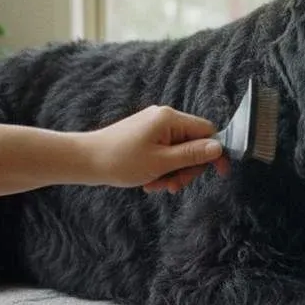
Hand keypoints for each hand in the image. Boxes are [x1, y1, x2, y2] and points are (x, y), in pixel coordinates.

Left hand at [79, 105, 230, 192]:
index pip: (206, 131)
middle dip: (186, 168)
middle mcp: (163, 118)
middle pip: (193, 144)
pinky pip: (163, 152)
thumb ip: (192, 155)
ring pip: (178, 152)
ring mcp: (153, 126)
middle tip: (173, 186)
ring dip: (172, 172)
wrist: (85, 161)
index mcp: (170, 119)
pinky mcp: (144, 136)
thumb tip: (218, 148)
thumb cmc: (120, 161)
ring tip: (155, 185)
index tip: (219, 174)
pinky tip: (148, 181)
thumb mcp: (162, 162)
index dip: (214, 153)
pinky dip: (161, 168)